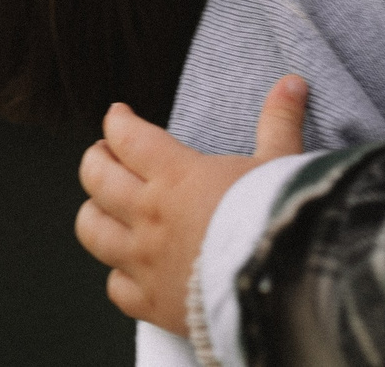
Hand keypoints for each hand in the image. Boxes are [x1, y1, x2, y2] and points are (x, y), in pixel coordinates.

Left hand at [75, 75, 308, 334]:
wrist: (281, 285)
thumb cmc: (278, 220)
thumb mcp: (282, 162)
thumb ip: (280, 121)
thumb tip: (293, 82)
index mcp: (177, 175)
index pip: (127, 137)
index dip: (117, 121)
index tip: (118, 115)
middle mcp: (150, 216)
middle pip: (96, 178)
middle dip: (96, 159)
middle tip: (104, 153)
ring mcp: (145, 261)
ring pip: (92, 230)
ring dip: (94, 211)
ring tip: (104, 204)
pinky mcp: (151, 302)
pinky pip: (115, 286)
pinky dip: (118, 273)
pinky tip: (129, 266)